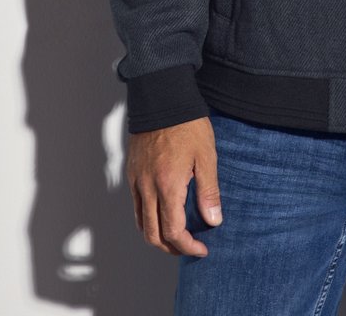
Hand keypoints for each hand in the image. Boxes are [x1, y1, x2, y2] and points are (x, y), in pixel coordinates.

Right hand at [127, 116, 221, 255]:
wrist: (162, 98)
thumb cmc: (187, 124)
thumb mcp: (206, 156)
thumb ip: (209, 191)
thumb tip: (214, 221)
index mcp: (168, 185)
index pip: (173, 231)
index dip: (187, 246)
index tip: (201, 248)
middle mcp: (148, 187)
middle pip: (152, 234)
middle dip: (171, 248)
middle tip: (189, 247)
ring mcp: (136, 181)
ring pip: (141, 223)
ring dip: (157, 236)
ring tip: (176, 236)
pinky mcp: (132, 172)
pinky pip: (136, 206)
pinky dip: (147, 219)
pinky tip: (162, 213)